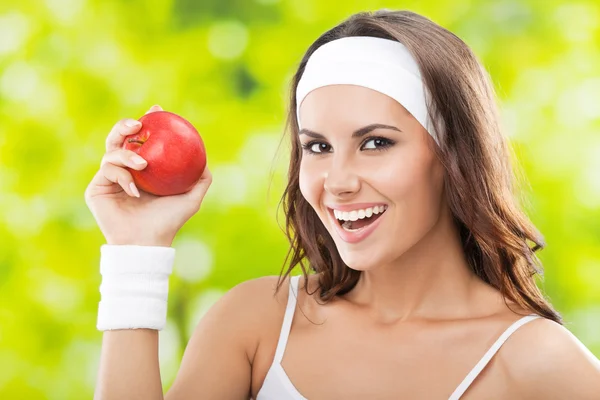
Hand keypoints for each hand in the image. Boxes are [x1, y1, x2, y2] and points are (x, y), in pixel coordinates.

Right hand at [84, 105, 211, 246]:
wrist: (146, 243)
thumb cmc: (169, 222)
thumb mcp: (191, 199)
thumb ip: (200, 180)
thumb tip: (206, 160)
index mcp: (144, 169)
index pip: (143, 139)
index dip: (148, 120)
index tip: (157, 110)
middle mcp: (125, 170)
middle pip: (120, 138)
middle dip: (125, 125)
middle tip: (138, 124)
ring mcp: (109, 179)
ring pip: (111, 151)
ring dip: (127, 154)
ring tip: (142, 164)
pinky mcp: (96, 189)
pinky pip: (107, 170)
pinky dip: (122, 176)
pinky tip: (134, 189)